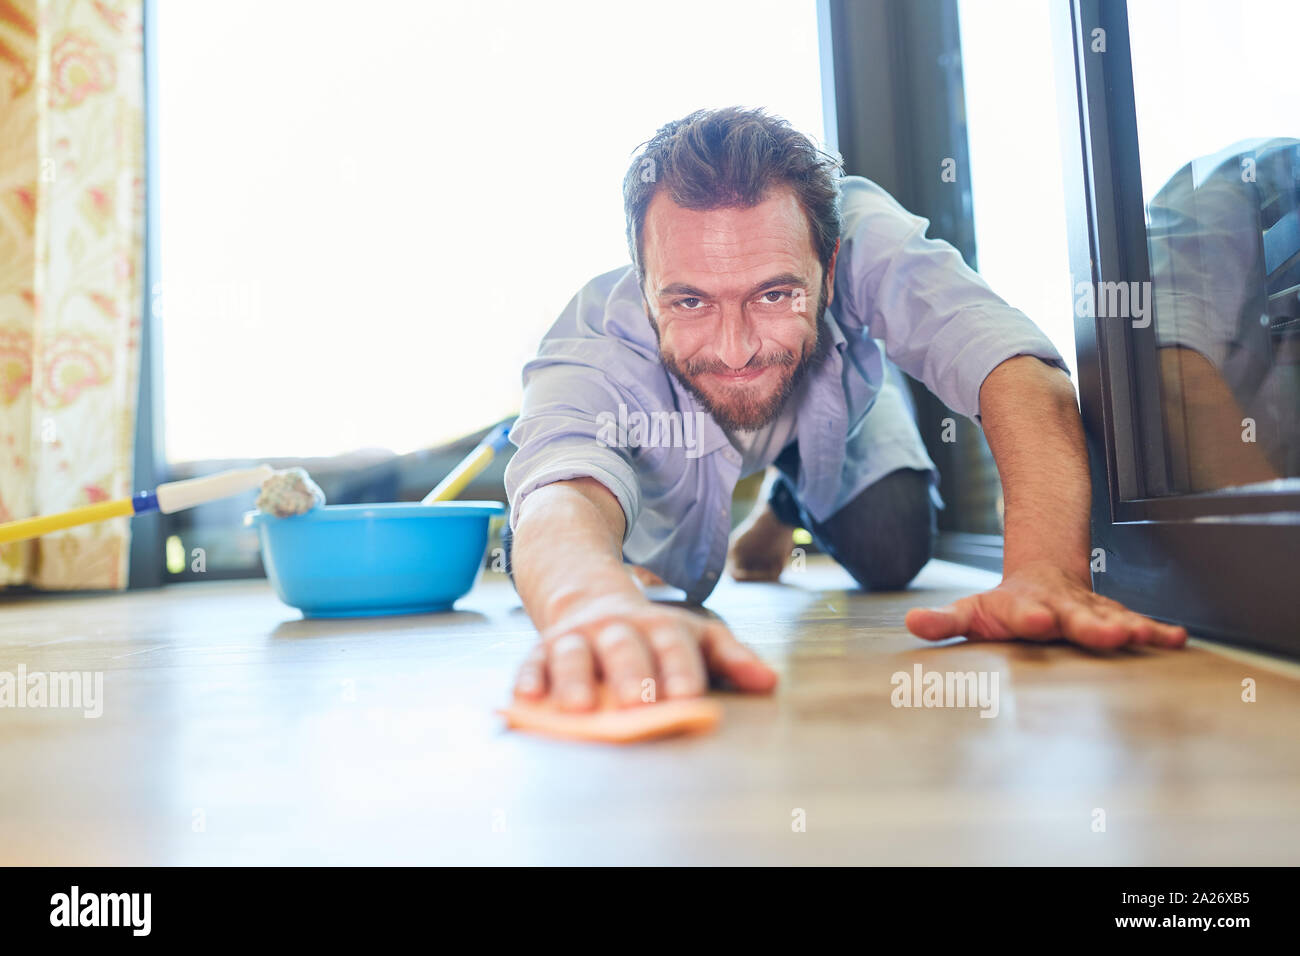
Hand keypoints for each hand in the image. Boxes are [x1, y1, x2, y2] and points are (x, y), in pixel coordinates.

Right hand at [513, 594, 777, 711]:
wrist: (592, 601)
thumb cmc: (656, 636)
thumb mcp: (698, 637)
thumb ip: (731, 658)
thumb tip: (770, 682)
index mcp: (660, 627)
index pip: (673, 646)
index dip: (680, 670)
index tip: (687, 695)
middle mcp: (616, 630)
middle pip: (624, 647)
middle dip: (630, 674)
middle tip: (638, 703)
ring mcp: (576, 639)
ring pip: (573, 654)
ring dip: (574, 680)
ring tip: (577, 709)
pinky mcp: (541, 652)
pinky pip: (531, 664)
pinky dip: (527, 680)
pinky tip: (526, 701)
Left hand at [903, 561, 1187, 649]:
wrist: (1045, 575)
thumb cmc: (1004, 606)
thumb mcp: (971, 612)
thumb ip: (944, 621)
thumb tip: (912, 622)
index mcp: (1022, 608)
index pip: (1024, 612)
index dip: (1029, 615)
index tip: (1036, 618)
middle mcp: (1060, 608)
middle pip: (1075, 618)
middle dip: (1090, 626)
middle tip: (1105, 634)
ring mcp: (1089, 611)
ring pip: (1110, 618)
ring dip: (1127, 628)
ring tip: (1142, 635)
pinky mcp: (1113, 617)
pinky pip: (1137, 623)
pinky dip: (1156, 631)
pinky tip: (1176, 639)